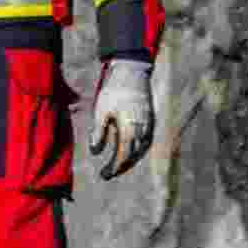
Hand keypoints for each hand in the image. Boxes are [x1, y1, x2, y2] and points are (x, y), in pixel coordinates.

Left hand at [89, 56, 158, 175]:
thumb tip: (95, 151)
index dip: (115, 167)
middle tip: (108, 173)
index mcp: (129, 129)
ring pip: (142, 149)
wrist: (132, 72)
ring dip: (130, 159)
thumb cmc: (114, 91)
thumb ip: (99, 132)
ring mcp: (149, 124)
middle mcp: (142, 129)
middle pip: (134, 155)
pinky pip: (146, 140)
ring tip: (118, 164)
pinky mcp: (151, 119)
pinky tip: (130, 149)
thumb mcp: (101, 111)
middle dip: (121, 166)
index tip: (105, 174)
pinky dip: (138, 148)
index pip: (123, 155)